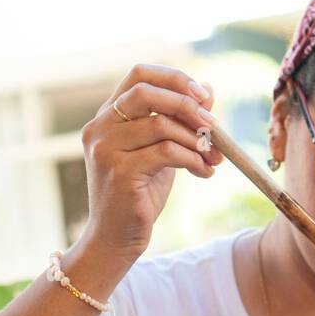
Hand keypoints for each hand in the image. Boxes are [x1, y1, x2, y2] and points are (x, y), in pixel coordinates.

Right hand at [79, 63, 223, 262]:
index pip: (139, 75)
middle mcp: (100, 128)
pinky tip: (204, 173)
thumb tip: (208, 90)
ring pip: (161, 125)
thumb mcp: (160, 153)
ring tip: (213, 157)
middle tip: (214, 126)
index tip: (203, 95)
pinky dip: (193, 160)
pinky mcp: (119, 172)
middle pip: (147, 92)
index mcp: (107, 117)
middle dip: (187, 104)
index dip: (174, 78)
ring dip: (196, 140)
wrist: (115, 240)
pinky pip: (167, 152)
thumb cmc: (137, 196)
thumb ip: (177, 123)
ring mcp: (106, 149)